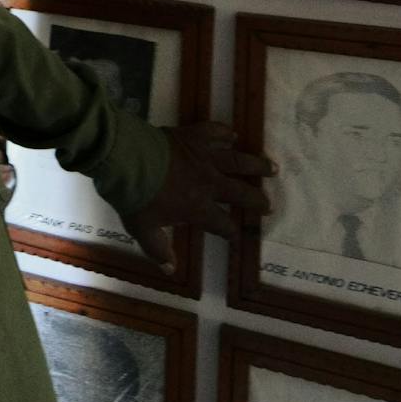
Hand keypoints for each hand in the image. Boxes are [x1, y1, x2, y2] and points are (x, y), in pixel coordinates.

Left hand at [123, 122, 273, 273]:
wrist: (127, 159)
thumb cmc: (136, 197)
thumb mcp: (143, 229)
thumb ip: (158, 250)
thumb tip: (170, 269)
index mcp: (198, 207)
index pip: (221, 224)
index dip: (230, 231)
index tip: (236, 235)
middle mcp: (208, 183)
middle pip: (240, 193)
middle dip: (256, 200)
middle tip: (269, 205)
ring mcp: (203, 157)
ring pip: (238, 161)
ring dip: (256, 165)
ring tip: (273, 168)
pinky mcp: (193, 135)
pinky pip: (214, 132)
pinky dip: (224, 132)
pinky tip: (233, 134)